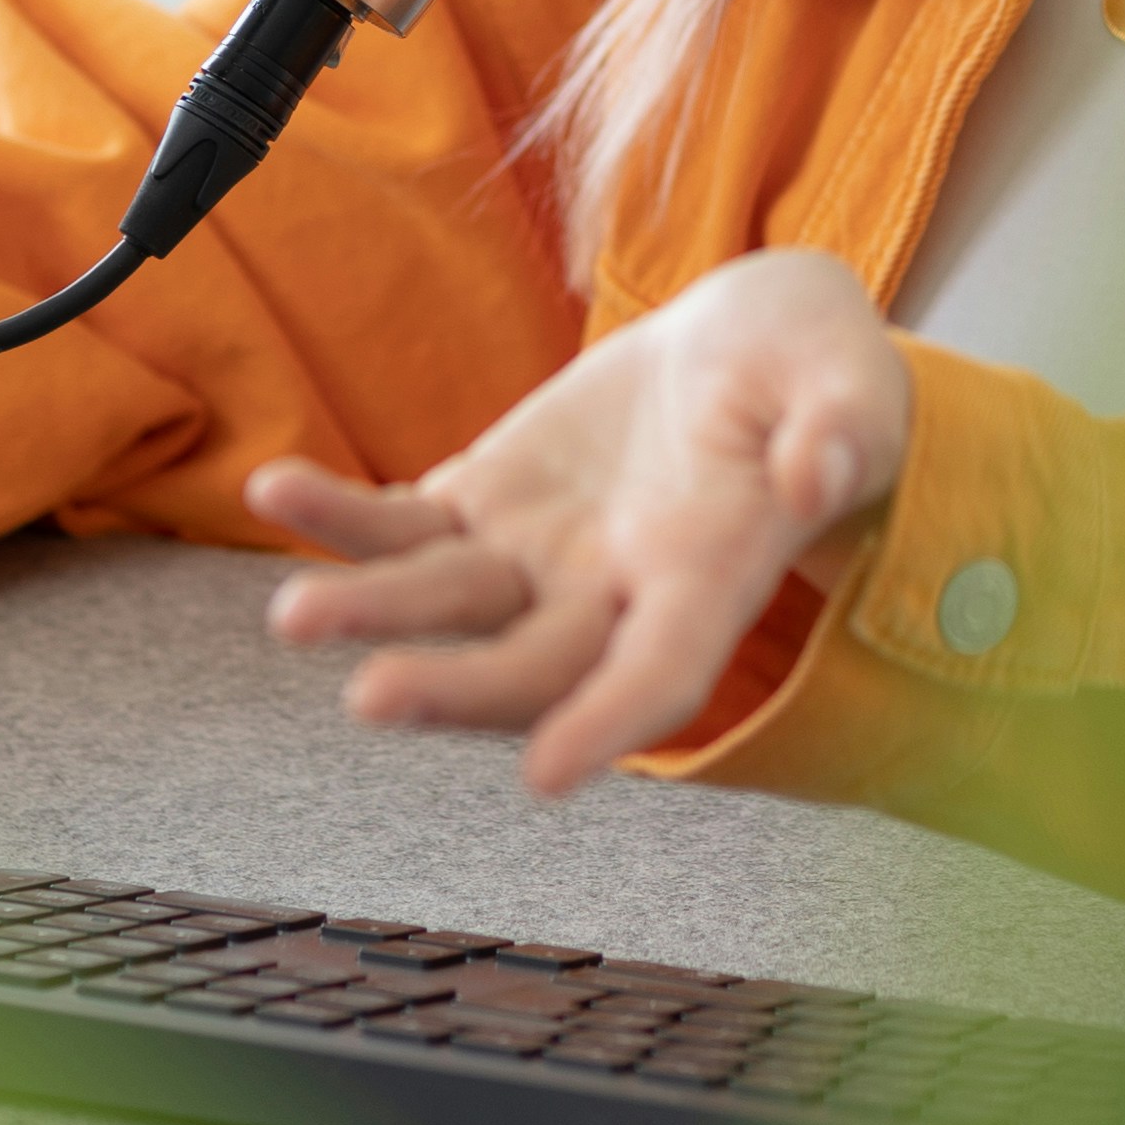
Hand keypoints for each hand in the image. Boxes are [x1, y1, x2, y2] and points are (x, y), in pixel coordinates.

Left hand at [243, 246, 911, 796]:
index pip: (662, 673)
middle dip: (454, 688)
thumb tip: (816, 470)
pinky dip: (338, 517)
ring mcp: (539, 555)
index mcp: (713, 578)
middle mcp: (614, 593)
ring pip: (447, 604)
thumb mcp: (850, 381)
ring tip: (291, 614)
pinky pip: (402, 524)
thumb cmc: (817, 370)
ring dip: (370, 613)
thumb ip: (839, 426)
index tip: (548, 776)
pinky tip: (274, 491)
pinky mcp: (486, 501)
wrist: (751, 348)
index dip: (610, 723)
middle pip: (529, 666)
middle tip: (372, 699)